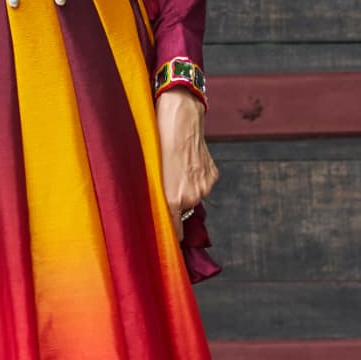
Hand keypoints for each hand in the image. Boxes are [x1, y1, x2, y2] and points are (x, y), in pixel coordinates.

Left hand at [156, 88, 216, 223]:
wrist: (180, 119)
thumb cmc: (156, 144)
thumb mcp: (148, 174)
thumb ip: (153, 197)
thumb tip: (153, 211)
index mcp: (173, 199)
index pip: (175, 232)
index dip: (169, 236)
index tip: (163, 240)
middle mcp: (191, 197)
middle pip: (182, 213)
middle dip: (174, 205)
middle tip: (164, 188)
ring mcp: (204, 186)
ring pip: (192, 197)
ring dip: (184, 190)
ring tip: (174, 170)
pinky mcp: (212, 175)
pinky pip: (201, 184)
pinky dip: (194, 179)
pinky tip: (186, 164)